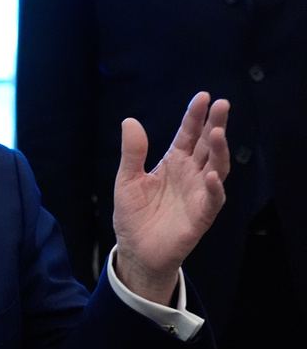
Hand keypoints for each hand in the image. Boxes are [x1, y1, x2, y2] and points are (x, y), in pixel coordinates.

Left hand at [112, 92, 229, 304]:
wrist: (136, 251)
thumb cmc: (134, 215)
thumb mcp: (127, 179)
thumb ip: (133, 152)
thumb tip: (130, 120)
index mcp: (173, 163)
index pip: (187, 135)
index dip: (195, 117)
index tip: (203, 97)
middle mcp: (191, 174)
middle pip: (206, 146)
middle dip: (215, 125)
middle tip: (222, 104)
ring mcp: (198, 193)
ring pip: (216, 168)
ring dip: (219, 151)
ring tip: (217, 133)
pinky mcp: (201, 216)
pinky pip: (212, 200)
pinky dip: (214, 188)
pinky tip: (212, 175)